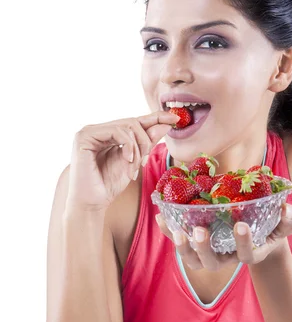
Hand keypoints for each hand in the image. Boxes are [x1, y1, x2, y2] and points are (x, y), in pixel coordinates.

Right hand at [65, 111, 179, 212]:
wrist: (92, 203)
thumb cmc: (109, 185)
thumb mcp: (135, 161)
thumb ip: (147, 143)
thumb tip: (166, 124)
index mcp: (108, 134)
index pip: (135, 121)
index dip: (156, 118)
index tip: (176, 119)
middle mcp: (98, 130)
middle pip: (133, 122)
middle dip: (146, 140)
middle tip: (146, 160)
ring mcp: (89, 131)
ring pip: (127, 126)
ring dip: (138, 147)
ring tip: (134, 167)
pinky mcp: (84, 136)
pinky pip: (117, 131)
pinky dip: (128, 146)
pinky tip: (128, 160)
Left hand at [155, 202, 291, 270]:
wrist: (255, 227)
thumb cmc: (271, 224)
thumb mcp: (285, 221)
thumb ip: (290, 218)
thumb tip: (287, 209)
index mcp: (249, 252)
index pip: (246, 255)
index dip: (243, 244)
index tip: (241, 225)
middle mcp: (226, 257)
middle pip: (211, 263)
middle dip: (203, 249)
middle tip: (199, 231)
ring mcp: (208, 251)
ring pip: (192, 259)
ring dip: (182, 246)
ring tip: (176, 228)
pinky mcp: (195, 242)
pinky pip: (179, 240)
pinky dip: (168, 230)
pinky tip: (161, 216)